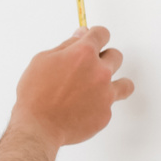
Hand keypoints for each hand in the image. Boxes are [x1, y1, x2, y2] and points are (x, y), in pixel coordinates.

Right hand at [11, 26, 133, 148]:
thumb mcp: (42, 61)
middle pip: (115, 56)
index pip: (101, 34)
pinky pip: (109, 105)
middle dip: (103, 59)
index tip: (93, 40)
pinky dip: (99, 106)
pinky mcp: (106, 113)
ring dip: (113, 83)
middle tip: (87, 69)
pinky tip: (83, 108)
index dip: (96, 36)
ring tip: (99, 89)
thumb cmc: (35, 94)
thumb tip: (80, 35)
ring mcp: (106, 94)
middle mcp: (99, 71)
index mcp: (83, 53)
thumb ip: (66, 46)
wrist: (38, 126)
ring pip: (125, 83)